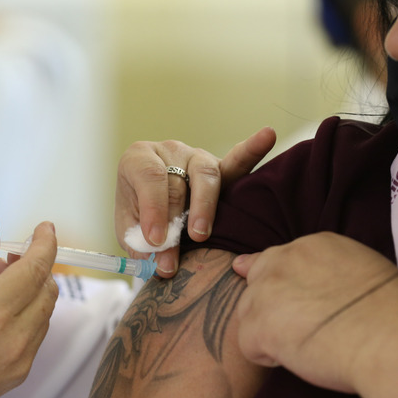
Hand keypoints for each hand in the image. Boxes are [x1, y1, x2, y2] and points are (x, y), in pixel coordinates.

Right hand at [0, 215, 58, 397]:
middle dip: (34, 266)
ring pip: (44, 310)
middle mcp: (18, 336)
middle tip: (4, 259)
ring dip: (30, 290)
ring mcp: (24, 357)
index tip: (45, 228)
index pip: (36, 268)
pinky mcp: (23, 371)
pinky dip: (26, 313)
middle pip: (47, 288)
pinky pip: (36, 332)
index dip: (45, 243)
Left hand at [115, 126, 275, 276]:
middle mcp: (169, 151)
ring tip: (199, 235)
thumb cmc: (139, 218)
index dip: (153, 209)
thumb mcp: (130, 229)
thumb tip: (156, 260)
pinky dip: (253, 150)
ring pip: (206, 176)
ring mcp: (197, 157)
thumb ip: (140, 242)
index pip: (149, 178)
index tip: (155, 240)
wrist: (151, 210)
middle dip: (174, 226)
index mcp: (139, 159)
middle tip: (169, 262)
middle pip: (177, 184)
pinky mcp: (222, 169)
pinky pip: (238, 161)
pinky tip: (267, 136)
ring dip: (203, 208)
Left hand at [232, 232, 397, 393]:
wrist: (389, 337)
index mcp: (312, 246)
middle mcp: (283, 261)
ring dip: (267, 332)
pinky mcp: (258, 325)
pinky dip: (267, 357)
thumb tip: (318, 284)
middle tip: (297, 329)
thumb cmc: (391, 312)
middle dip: (269, 306)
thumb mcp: (364, 268)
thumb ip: (330, 269)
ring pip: (248, 313)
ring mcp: (266, 292)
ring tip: (306, 345)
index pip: (276, 258)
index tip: (274, 294)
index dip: (275, 280)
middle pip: (256, 284)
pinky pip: (248, 345)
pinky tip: (298, 358)